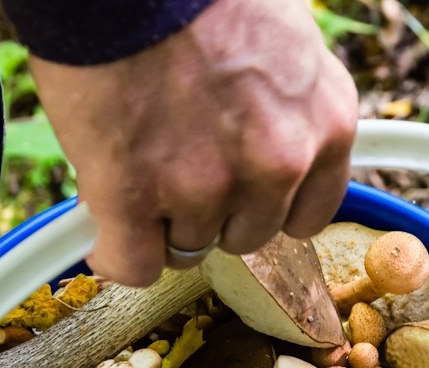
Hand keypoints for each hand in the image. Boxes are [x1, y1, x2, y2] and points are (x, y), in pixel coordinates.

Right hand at [28, 0, 358, 285]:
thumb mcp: (278, 43)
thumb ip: (281, 108)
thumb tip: (251, 149)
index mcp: (326, 122)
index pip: (309, 212)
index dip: (265, 205)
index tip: (239, 194)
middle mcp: (281, 163)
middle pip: (248, 234)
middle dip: (212, 210)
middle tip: (174, 164)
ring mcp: (210, 185)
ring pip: (189, 247)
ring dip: (160, 221)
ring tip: (135, 163)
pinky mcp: (138, 197)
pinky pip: (135, 264)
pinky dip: (116, 251)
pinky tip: (103, 221)